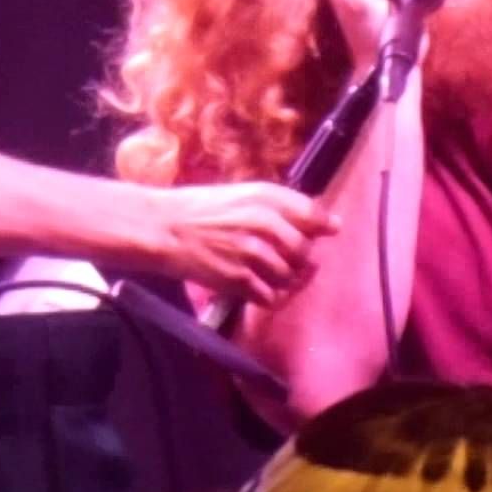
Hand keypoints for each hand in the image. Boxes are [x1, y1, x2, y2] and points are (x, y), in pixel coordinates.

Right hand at [152, 181, 338, 305]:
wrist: (163, 228)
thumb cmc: (201, 210)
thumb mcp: (243, 195)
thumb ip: (282, 206)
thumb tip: (328, 222)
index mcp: (265, 198)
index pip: (313, 214)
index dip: (324, 225)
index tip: (329, 231)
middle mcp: (263, 223)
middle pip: (305, 250)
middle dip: (299, 258)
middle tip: (283, 258)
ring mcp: (251, 253)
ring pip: (290, 277)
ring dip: (282, 280)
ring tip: (263, 273)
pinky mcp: (238, 279)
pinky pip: (270, 297)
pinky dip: (266, 297)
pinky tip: (254, 288)